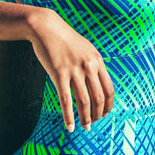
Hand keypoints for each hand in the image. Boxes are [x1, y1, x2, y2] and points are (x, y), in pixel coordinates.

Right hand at [26, 8, 113, 131]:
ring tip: (84, 127)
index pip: (109, 89)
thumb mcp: (86, 50)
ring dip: (85, 118)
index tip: (104, 114)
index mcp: (98, 61)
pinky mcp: (59, 74)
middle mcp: (89, 66)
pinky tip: (69, 126)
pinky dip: (69, 116)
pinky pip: (65, 100)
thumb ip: (93, 65)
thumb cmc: (65, 40)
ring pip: (83, 101)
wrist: (46, 28)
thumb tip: (96, 85)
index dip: (108, 105)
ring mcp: (74, 70)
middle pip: (98, 98)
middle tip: (93, 123)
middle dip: (97, 114)